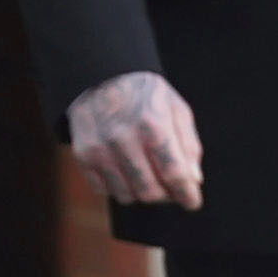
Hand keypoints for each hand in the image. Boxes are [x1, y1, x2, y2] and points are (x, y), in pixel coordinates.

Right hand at [66, 68, 204, 208]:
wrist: (100, 75)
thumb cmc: (144, 94)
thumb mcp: (175, 108)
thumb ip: (188, 145)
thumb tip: (194, 180)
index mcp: (153, 124)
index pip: (175, 174)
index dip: (187, 194)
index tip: (192, 202)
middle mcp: (124, 139)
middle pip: (150, 192)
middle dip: (166, 196)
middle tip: (170, 188)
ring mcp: (100, 149)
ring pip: (127, 196)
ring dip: (141, 192)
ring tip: (147, 175)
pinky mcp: (83, 155)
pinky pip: (104, 190)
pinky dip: (118, 186)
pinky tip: (125, 170)